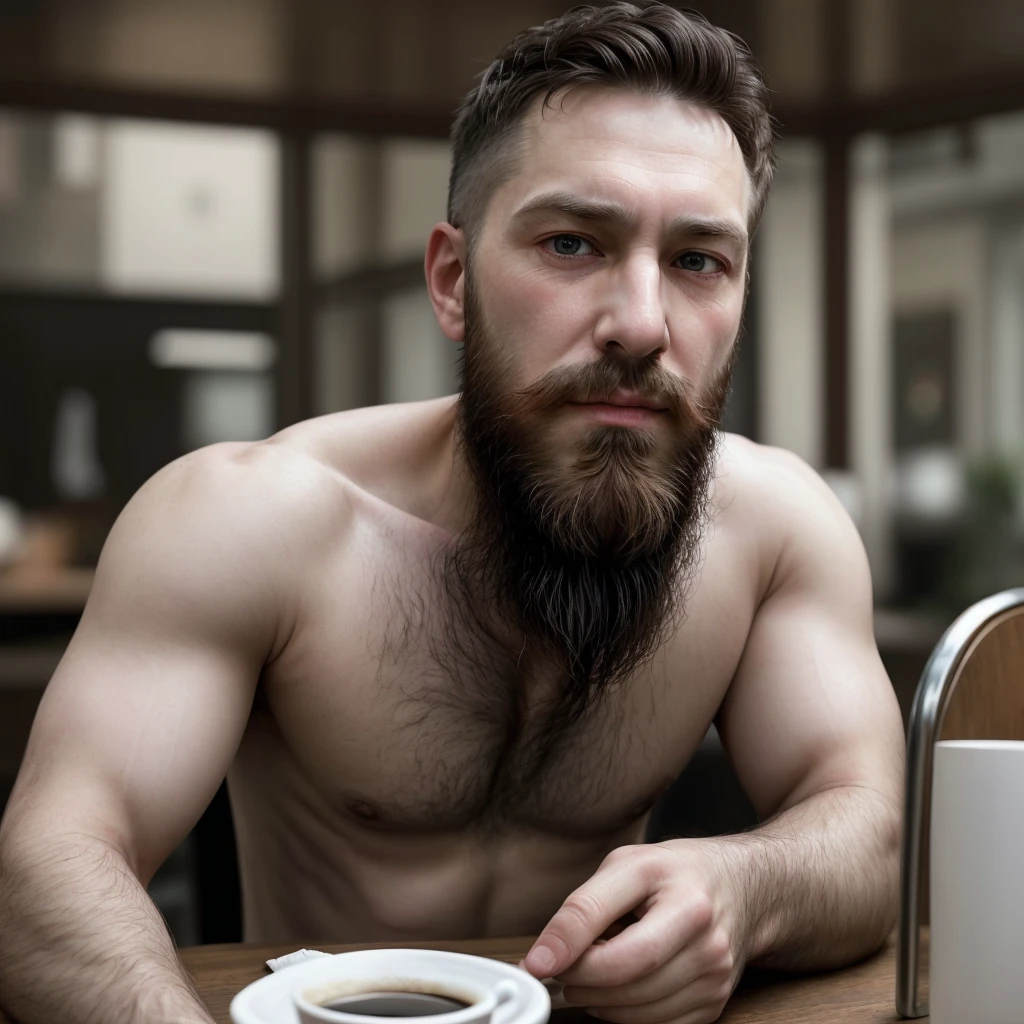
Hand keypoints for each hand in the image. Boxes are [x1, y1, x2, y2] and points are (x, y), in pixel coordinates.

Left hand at [523, 842, 745, 1023]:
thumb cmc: (677, 872)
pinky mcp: (715, 1003)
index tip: (537, 965)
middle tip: (559, 966)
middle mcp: (708, 943)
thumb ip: (583, 908)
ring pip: (640, 1012)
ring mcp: (715, 978)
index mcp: (687, 901)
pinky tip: (615, 987)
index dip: (571, 957)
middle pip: (628, 983)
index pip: (622, 949)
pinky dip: (626, 1013)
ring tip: (583, 975)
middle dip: (581, 980)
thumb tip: (542, 957)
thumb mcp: (627, 866)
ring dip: (598, 1000)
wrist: (741, 888)